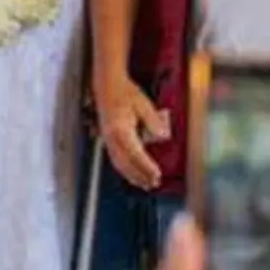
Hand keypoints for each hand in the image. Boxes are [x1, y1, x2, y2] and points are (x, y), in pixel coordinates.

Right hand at [94, 73, 169, 190]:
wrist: (108, 85)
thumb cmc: (125, 92)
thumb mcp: (144, 103)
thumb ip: (153, 120)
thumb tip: (162, 135)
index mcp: (120, 129)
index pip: (135, 153)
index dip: (146, 166)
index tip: (157, 174)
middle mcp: (111, 137)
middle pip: (126, 163)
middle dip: (140, 175)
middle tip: (154, 184)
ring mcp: (107, 139)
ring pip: (119, 164)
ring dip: (132, 175)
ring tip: (145, 184)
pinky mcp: (108, 139)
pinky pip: (115, 159)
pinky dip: (125, 169)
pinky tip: (132, 174)